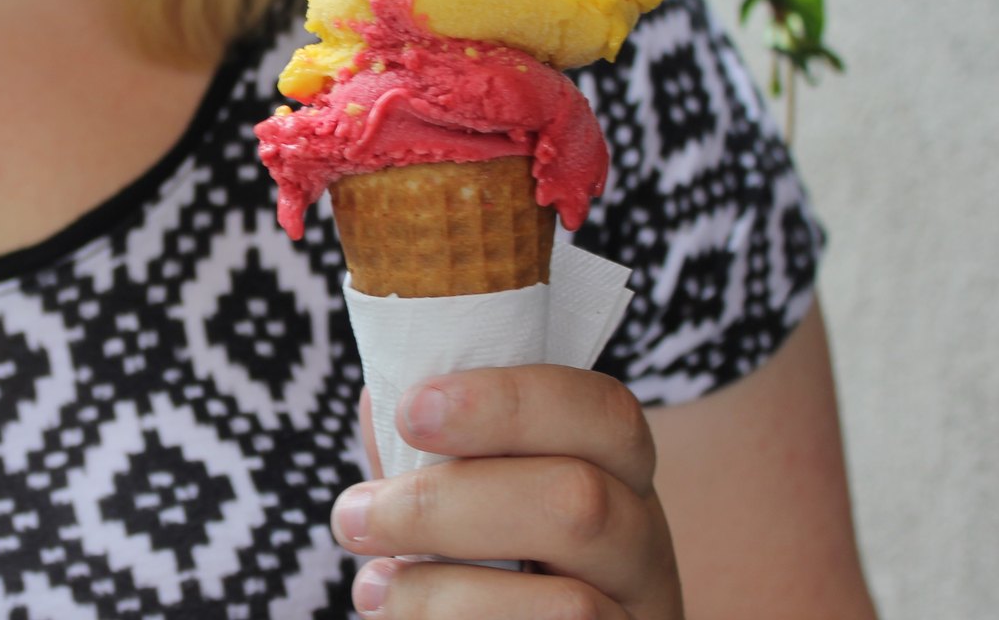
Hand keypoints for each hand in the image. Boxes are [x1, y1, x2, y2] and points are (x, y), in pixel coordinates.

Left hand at [333, 365, 684, 618]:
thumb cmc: (487, 549)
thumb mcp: (476, 489)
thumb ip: (439, 448)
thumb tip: (378, 400)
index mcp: (619, 471)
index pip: (604, 414)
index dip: (510, 403)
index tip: (414, 408)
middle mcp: (643, 544)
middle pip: (579, 506)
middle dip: (447, 504)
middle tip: (355, 515)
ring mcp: (634, 616)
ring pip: (567, 607)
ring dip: (443, 593)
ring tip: (370, 587)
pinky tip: (396, 619)